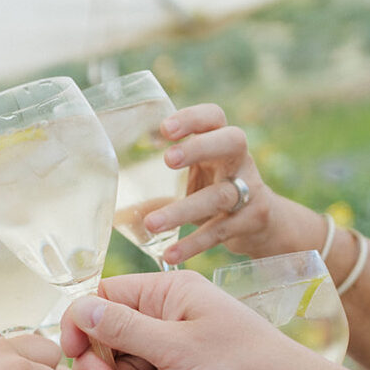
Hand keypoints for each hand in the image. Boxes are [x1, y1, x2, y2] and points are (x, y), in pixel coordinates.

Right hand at [60, 270, 369, 369]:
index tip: (75, 355)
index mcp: (167, 294)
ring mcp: (172, 356)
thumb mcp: (176, 347)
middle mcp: (166, 320)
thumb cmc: (243, 369)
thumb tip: (81, 309)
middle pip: (106, 341)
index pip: (103, 297)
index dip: (82, 325)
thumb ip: (123, 329)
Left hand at [142, 105, 276, 265]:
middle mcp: (240, 161)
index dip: (193, 118)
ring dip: (184, 209)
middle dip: (200, 148)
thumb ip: (164, 174)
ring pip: (220, 196)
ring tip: (153, 223)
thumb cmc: (214, 191)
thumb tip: (105, 185)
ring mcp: (251, 190)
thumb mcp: (195, 174)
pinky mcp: (251, 221)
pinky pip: (220, 231)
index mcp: (221, 143)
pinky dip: (193, 244)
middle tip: (168, 160)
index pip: (214, 117)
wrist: (264, 224)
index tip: (165, 129)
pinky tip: (170, 253)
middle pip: (231, 142)